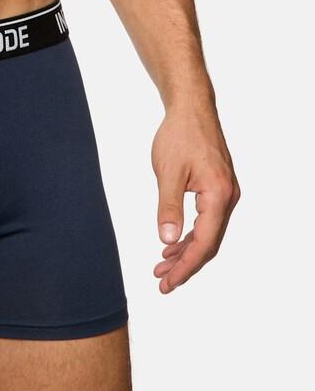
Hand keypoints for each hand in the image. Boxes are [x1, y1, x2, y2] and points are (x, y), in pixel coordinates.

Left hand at [150, 102, 239, 292]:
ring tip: (163, 265)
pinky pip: (207, 219)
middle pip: (208, 243)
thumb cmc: (179, 135)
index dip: (185, 267)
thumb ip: (168, 207)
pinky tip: (174, 242)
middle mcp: (228, 197)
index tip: (167, 283)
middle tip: (161, 280)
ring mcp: (226, 193)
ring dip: (186, 250)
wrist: (192, 108)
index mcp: (218, 195)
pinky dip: (191, 233)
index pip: (204, 243)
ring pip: (208, 232)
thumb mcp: (167, 172)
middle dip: (185, 264)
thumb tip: (167, 240)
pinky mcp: (218, 188)